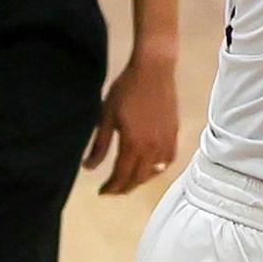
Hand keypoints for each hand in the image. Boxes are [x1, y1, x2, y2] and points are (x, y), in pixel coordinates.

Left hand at [83, 49, 178, 195]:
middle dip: (124, 188)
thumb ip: (99, 145)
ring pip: (154, 172)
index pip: (122, 176)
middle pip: (138, 178)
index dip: (111, 187)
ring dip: (140, 180)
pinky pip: (168, 161)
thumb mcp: (106, 117)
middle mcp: (152, 148)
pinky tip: (149, 167)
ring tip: (129, 180)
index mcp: (133, 144)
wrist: (153, 70)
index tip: (102, 191)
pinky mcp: (174, 134)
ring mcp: (166, 142)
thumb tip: (88, 167)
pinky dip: (157, 169)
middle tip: (113, 190)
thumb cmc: (126, 89)